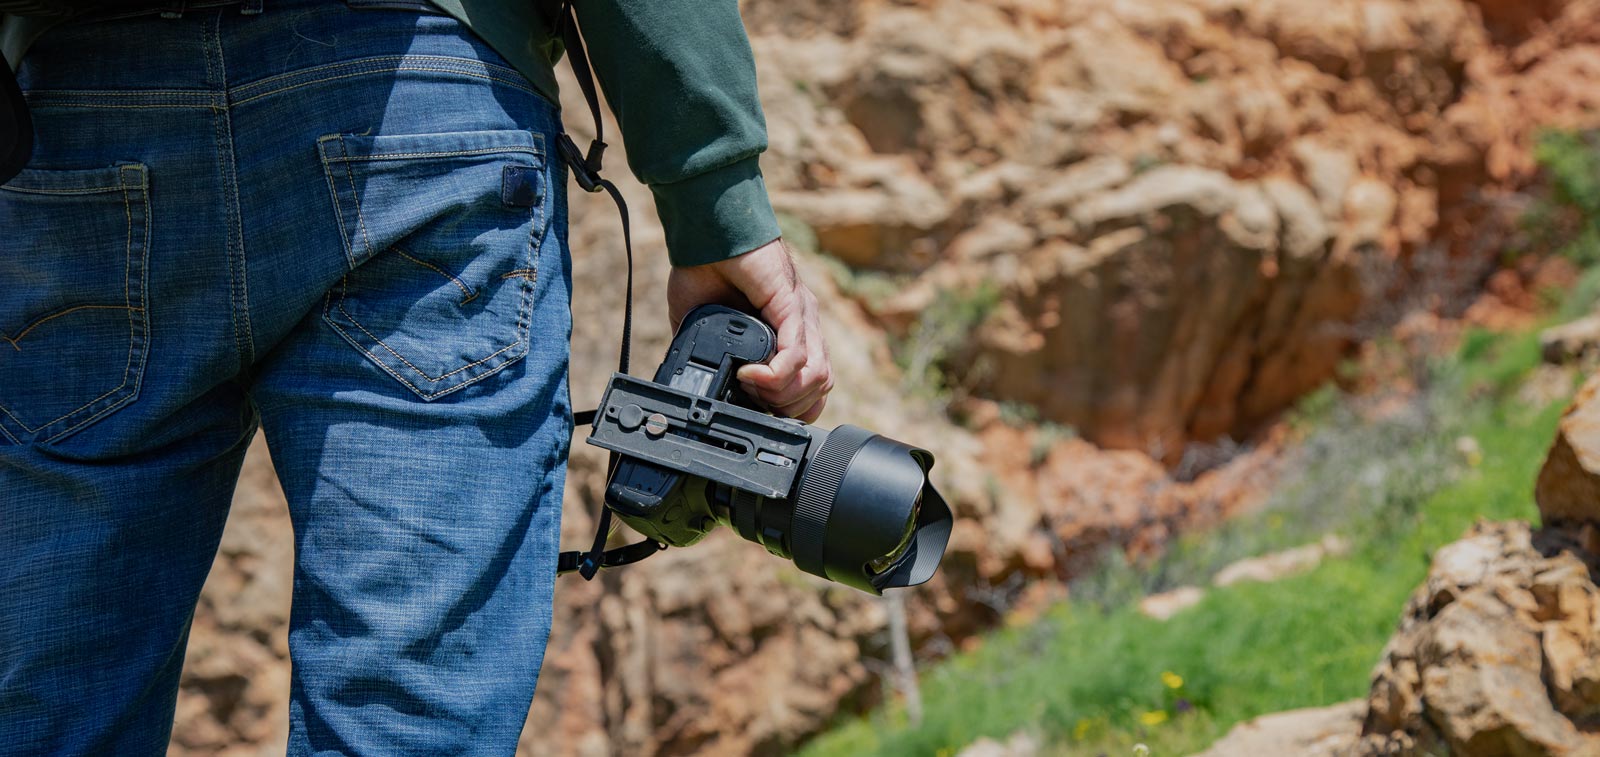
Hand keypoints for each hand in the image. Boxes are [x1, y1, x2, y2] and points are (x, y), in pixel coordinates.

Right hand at [667, 238, 833, 422]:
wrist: (705, 233)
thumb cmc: (704, 270)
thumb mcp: (706, 326)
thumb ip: (711, 354)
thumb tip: (701, 384)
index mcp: (790, 331)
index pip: (813, 384)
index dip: (790, 407)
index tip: (758, 408)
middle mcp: (803, 325)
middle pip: (820, 387)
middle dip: (787, 408)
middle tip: (753, 401)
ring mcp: (801, 316)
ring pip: (816, 376)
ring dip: (782, 396)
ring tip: (751, 388)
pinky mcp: (791, 304)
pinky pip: (796, 354)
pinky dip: (774, 376)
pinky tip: (749, 375)